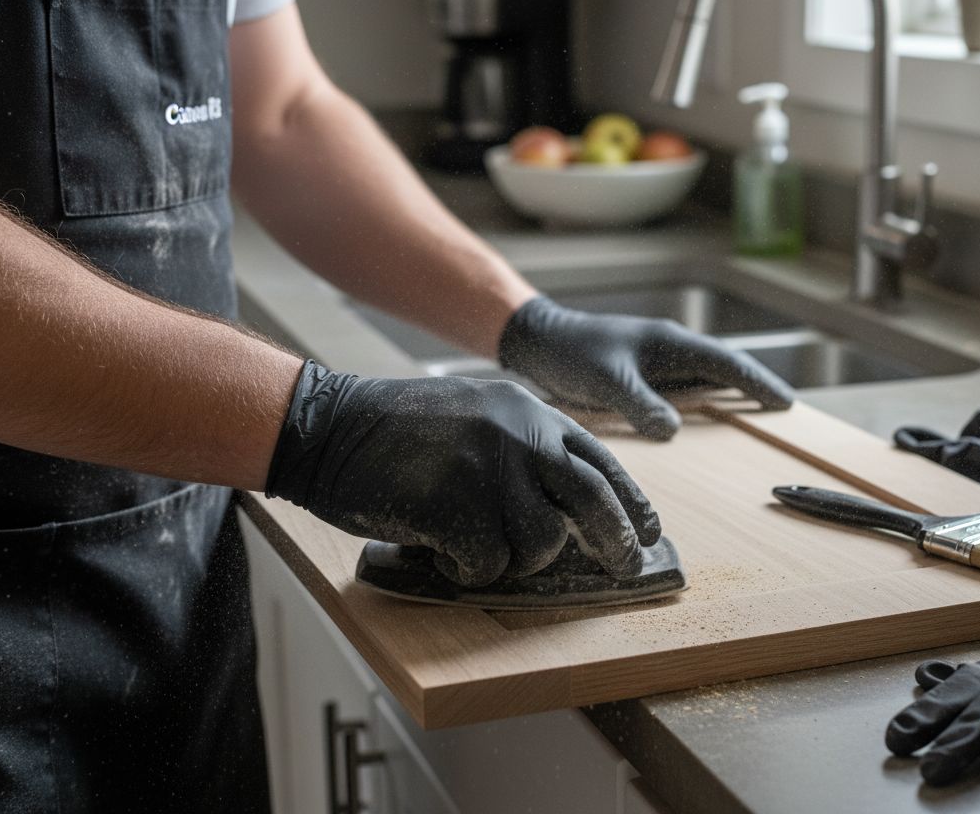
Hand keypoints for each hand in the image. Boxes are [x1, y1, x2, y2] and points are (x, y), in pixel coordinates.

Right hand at [264, 361, 660, 586]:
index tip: (649, 533)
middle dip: (615, 540)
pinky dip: (463, 568)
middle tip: (625, 567)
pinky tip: (436, 547)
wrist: (330, 426)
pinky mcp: (460, 505)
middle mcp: (521, 435)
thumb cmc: (399, 431)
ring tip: (468, 541)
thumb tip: (571, 506)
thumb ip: (525, 447)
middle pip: (593, 499)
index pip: (600, 460)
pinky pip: (486, 564)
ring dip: (509, 558)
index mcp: (529, 412)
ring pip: (538, 544)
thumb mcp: (478, 415)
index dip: (631, 501)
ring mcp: (492, 468)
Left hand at [498, 296, 794, 439]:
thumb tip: (674, 430)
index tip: (784, 402)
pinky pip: (683, 386)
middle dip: (753, 385)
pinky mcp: (641, 372)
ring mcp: (657, 359)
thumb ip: (640, 404)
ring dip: (730, 392)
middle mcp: (670, 347)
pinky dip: (702, 399)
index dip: (757, 383)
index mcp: (670, 343)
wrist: (538, 340)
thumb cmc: (572, 354)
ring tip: (754, 413)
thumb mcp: (606, 381)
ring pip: (704, 375)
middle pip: (723, 366)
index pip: (727, 363)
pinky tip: (702, 418)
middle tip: (782, 408)